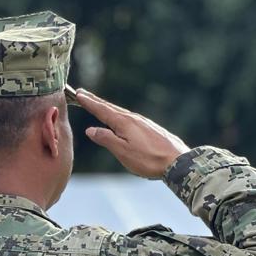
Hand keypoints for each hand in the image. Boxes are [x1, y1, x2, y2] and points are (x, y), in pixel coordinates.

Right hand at [75, 89, 190, 178]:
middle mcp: (134, 119)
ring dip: (107, 108)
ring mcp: (143, 122)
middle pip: (110, 108)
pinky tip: (119, 120)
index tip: (77, 94)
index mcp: (124, 123)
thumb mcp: (123, 152)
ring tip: (98, 105)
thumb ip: (106, 139)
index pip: (102, 110)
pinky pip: (129, 119)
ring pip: (120, 113)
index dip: (89, 102)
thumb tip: (90, 130)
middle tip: (82, 93)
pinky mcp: (150, 128)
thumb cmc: (149, 159)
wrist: (178, 162)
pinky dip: (118, 115)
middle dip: (95, 101)